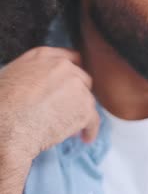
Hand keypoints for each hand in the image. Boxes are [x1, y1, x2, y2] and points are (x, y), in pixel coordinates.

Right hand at [0, 46, 99, 164]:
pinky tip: (85, 137)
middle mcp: (63, 67)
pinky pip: (93, 120)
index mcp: (43, 56)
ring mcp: (77, 87)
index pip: (70, 59)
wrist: (6, 127)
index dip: (72, 74)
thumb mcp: (12, 75)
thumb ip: (34, 73)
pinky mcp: (85, 108)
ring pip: (87, 101)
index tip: (73, 85)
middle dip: (77, 95)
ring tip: (69, 128)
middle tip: (69, 110)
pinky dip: (90, 130)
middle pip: (82, 80)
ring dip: (80, 113)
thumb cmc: (2, 106)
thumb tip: (43, 85)